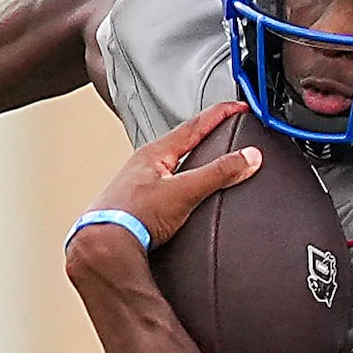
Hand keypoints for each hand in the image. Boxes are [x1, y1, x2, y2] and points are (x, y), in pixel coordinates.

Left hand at [73, 101, 262, 256]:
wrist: (104, 244)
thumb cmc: (132, 216)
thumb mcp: (184, 191)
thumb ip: (218, 173)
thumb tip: (247, 158)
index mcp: (154, 153)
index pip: (194, 125)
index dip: (219, 114)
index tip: (238, 108)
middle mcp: (144, 164)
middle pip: (180, 141)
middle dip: (204, 132)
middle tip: (224, 125)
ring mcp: (138, 184)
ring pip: (170, 163)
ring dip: (190, 158)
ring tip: (207, 155)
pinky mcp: (137, 204)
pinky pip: (164, 184)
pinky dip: (180, 181)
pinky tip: (182, 192)